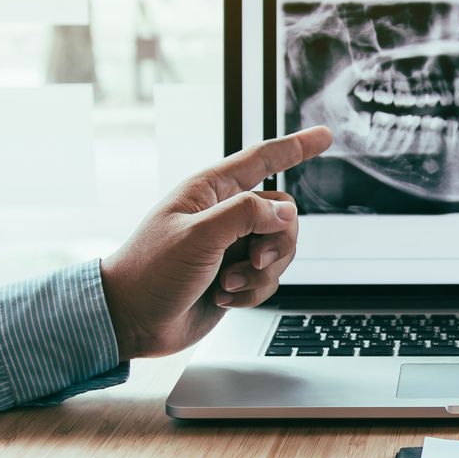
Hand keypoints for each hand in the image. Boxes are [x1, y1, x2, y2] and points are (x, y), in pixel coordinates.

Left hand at [101, 127, 332, 357]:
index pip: (262, 159)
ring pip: (280, 250)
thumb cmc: (151, 271)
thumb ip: (246, 215)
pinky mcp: (235, 277)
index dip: (296, 147)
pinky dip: (251, 292)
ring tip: (226, 284)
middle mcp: (224, 215)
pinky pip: (268, 279)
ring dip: (259, 273)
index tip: (325, 136)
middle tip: (252, 259)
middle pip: (282, 214)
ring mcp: (231, 247)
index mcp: (210, 191)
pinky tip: (223, 297)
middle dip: (275, 242)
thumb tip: (285, 213)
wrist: (132, 320)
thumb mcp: (198, 235)